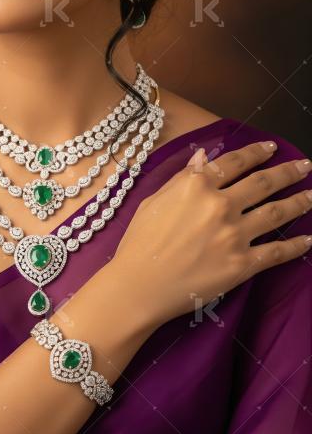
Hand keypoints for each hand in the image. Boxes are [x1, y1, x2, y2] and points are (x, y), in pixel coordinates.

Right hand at [112, 141, 311, 333]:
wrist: (139, 285)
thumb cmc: (139, 242)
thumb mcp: (155, 200)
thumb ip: (183, 178)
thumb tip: (204, 157)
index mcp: (198, 186)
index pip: (235, 162)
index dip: (256, 152)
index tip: (271, 148)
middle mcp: (220, 205)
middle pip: (263, 183)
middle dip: (287, 172)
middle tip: (305, 165)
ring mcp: (234, 235)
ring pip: (276, 213)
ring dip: (299, 201)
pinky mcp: (242, 265)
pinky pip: (276, 252)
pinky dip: (296, 245)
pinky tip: (309, 239)